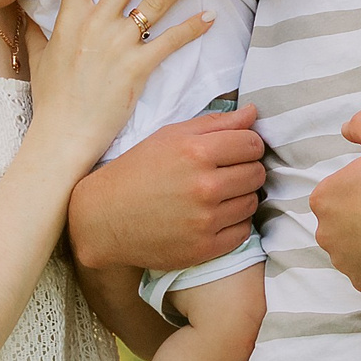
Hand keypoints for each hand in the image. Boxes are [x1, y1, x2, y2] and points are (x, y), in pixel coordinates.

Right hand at [30, 0, 210, 161]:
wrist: (62, 135)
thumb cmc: (51, 99)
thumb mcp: (39, 57)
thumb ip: (35, 30)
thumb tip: (24, 11)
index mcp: (70, 19)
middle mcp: (95, 25)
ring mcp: (118, 44)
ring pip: (154, 4)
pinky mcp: (137, 67)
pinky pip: (170, 41)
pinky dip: (192, 28)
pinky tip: (209, 17)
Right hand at [67, 103, 265, 271]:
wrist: (104, 218)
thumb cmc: (137, 171)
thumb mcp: (170, 136)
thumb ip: (215, 123)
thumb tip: (252, 113)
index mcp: (196, 152)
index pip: (252, 144)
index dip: (249, 144)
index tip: (238, 149)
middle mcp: (204, 187)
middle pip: (256, 173)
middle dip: (246, 169)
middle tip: (226, 172)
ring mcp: (205, 220)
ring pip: (252, 203)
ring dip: (240, 197)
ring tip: (217, 195)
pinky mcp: (203, 248)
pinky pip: (243, 232)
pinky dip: (234, 223)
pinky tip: (214, 216)